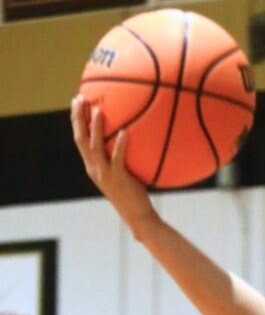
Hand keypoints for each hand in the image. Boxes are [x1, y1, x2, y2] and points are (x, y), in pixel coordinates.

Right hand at [70, 96, 156, 236]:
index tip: (77, 102)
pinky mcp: (118, 178)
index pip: (79, 139)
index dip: (76, 120)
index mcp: (92, 166)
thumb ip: (120, 159)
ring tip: (98, 109)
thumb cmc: (134, 195)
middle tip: (79, 98)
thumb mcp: (123, 174)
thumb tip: (132, 138)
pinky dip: (120, 144)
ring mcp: (104, 174)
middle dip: (77, 117)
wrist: (138, 216)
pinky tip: (124, 131)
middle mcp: (94, 168)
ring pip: (94, 146)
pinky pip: (117, 158)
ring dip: (95, 127)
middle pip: (80, 138)